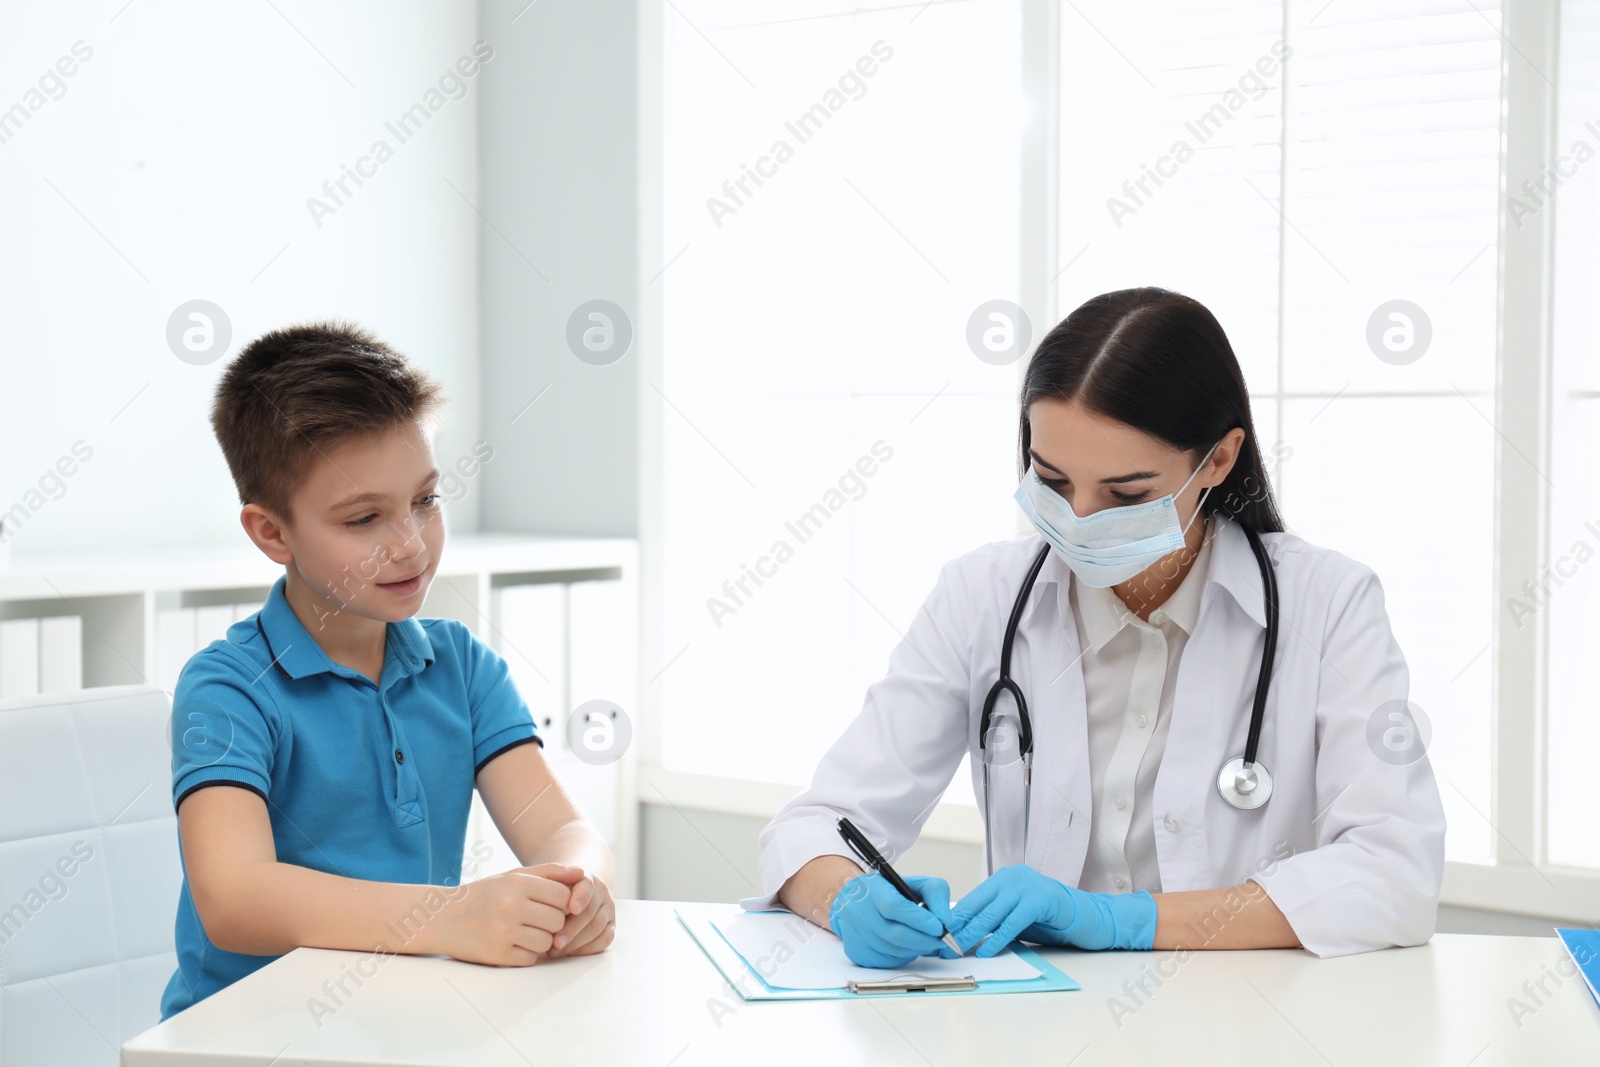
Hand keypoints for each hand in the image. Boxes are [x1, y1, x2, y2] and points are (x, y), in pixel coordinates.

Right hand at [433, 864, 574, 965]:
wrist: (441, 919)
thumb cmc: (484, 895)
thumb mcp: (512, 876)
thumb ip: (549, 872)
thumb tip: (582, 873)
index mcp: (517, 883)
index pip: (563, 897)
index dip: (562, 904)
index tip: (550, 905)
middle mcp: (511, 906)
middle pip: (558, 921)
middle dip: (552, 923)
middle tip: (536, 920)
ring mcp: (503, 932)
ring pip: (547, 942)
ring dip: (541, 940)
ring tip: (523, 931)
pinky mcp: (497, 955)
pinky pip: (531, 958)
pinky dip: (526, 954)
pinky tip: (512, 943)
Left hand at [543, 864, 615, 958]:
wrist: (571, 891)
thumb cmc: (553, 888)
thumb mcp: (548, 879)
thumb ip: (548, 879)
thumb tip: (548, 888)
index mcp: (586, 878)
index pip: (587, 886)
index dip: (581, 898)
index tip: (571, 909)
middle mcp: (600, 892)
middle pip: (590, 912)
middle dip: (572, 929)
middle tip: (555, 942)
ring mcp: (607, 909)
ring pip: (597, 928)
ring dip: (576, 942)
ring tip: (556, 951)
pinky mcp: (610, 926)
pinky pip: (605, 939)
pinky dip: (587, 949)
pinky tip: (569, 953)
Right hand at [828, 872, 958, 968]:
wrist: (859, 901)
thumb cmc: (892, 893)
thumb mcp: (916, 883)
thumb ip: (935, 893)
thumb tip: (944, 919)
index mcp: (873, 889)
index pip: (895, 907)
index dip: (919, 920)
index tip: (939, 927)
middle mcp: (858, 911)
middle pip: (894, 934)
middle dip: (923, 940)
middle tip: (941, 940)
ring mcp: (855, 933)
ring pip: (893, 951)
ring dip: (915, 949)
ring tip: (925, 942)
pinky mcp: (856, 952)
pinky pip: (886, 961)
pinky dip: (903, 957)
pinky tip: (908, 946)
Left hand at [948, 864, 1155, 954]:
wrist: (1091, 917)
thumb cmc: (1052, 919)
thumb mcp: (1018, 918)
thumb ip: (996, 920)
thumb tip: (965, 934)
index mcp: (1005, 878)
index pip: (973, 899)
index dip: (956, 918)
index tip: (940, 935)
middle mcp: (1013, 876)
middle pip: (978, 905)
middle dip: (959, 927)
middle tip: (943, 945)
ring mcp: (1027, 885)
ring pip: (992, 913)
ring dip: (973, 934)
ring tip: (958, 949)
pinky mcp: (1040, 899)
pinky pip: (1013, 921)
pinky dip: (997, 937)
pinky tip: (986, 950)